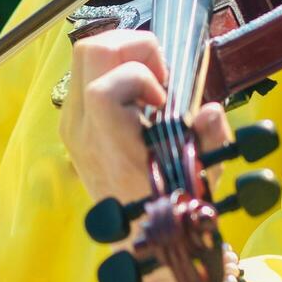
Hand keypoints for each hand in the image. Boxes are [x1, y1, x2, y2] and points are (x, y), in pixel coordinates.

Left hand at [58, 29, 234, 207]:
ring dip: (123, 52)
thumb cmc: (170, 201)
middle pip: (90, 52)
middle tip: (160, 74)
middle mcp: (82, 127)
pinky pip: (84, 72)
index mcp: (109, 142)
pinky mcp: (71, 120)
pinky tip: (136, 92)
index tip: (163, 97)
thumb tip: (210, 111)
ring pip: (83, 54)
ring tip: (150, 78)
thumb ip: (211, 139)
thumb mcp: (202, 172)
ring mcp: (71, 121)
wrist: (139, 234)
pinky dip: (113, 67)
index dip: (139, 78)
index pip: (105, 87)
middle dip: (133, 47)